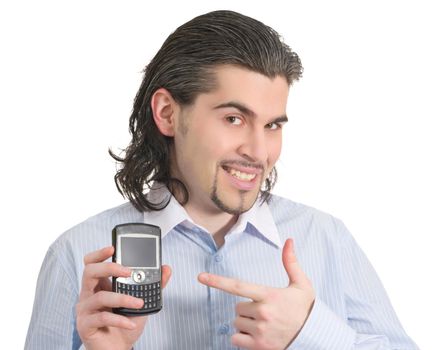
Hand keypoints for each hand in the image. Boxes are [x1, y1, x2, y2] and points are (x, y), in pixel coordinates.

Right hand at [76, 246, 171, 349]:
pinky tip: (131, 324)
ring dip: (122, 298)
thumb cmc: (125, 324)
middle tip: (128, 271)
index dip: (100, 253)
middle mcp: (88, 294)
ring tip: (139, 303)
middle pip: (89, 272)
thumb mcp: (141, 302)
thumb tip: (166, 268)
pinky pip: (103, 317)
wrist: (119, 349)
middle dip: (109, 268)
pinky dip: (120, 319)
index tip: (113, 247)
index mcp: (99, 285)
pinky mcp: (85, 326)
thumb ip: (152, 285)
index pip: (92, 263)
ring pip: (99, 296)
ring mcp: (85, 310)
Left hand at [198, 238, 313, 349]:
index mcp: (269, 295)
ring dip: (245, 324)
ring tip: (264, 324)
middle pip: (237, 308)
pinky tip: (258, 336)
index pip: (238, 286)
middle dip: (246, 309)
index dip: (217, 281)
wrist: (314, 337)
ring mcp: (260, 332)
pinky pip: (235, 340)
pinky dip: (242, 339)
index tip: (201, 277)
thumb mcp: (302, 285)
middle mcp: (262, 313)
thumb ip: (291, 263)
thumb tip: (289, 241)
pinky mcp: (258, 347)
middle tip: (265, 312)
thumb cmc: (305, 309)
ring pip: (236, 323)